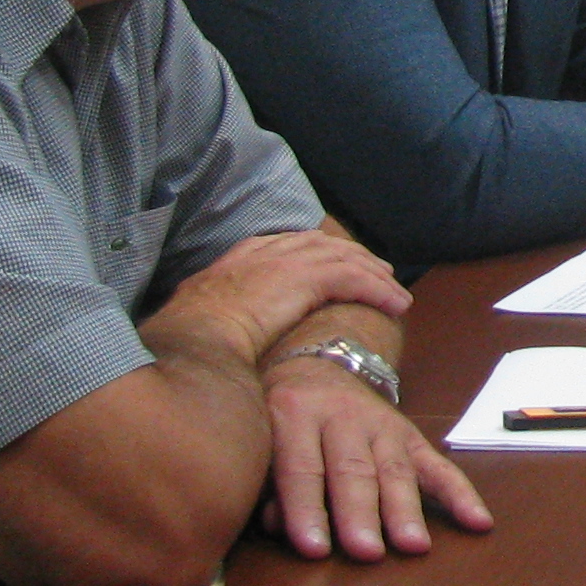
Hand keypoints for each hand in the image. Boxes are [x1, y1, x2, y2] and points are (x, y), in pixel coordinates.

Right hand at [154, 230, 412, 368]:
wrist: (191, 338)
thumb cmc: (189, 341)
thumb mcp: (201, 320)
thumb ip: (218, 317)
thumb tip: (221, 337)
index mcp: (239, 258)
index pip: (289, 244)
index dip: (319, 252)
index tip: (336, 262)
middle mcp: (265, 251)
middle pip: (324, 246)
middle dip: (356, 257)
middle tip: (380, 271)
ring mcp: (285, 261)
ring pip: (345, 260)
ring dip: (375, 276)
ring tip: (396, 292)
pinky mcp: (304, 278)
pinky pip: (354, 279)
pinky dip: (377, 291)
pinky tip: (396, 304)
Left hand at [258, 358, 493, 561]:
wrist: (318, 362)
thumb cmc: (279, 412)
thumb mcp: (259, 433)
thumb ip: (265, 481)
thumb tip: (278, 526)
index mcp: (294, 412)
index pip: (301, 467)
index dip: (306, 509)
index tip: (314, 549)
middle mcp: (341, 415)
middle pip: (352, 469)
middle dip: (360, 513)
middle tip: (366, 552)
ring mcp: (382, 424)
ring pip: (395, 469)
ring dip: (405, 510)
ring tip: (413, 546)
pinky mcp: (412, 435)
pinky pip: (439, 465)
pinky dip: (460, 494)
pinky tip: (477, 521)